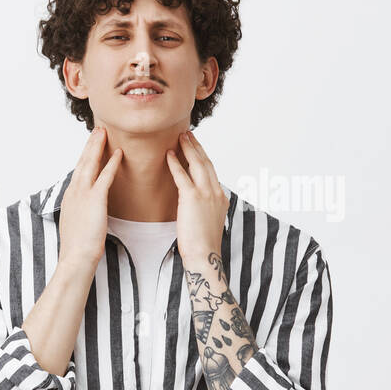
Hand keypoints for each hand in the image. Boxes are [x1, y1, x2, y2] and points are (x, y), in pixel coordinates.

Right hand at [59, 126, 121, 266]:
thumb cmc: (78, 248)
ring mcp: (82, 194)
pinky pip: (105, 177)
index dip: (84, 157)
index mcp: (69, 198)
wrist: (76, 258)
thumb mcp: (76, 225)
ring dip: (98, 147)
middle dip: (90, 145)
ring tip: (104, 132)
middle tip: (97, 129)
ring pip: (90, 164)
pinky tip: (118, 153)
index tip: (90, 145)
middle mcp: (73, 192)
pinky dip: (112, 163)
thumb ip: (82, 213)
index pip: (78, 172)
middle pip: (82, 162)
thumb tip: (87, 212)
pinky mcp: (95, 199)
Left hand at [166, 130, 228, 262]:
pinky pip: (182, 176)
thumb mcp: (207, 222)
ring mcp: (206, 194)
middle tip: (188, 134)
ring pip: (197, 164)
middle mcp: (216, 192)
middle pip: (206, 163)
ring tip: (180, 137)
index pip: (212, 172)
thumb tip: (195, 204)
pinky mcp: (192, 198)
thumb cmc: (202, 244)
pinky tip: (169, 154)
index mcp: (221, 197)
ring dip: (189, 148)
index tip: (196, 147)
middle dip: (197, 147)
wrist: (204, 255)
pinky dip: (176, 164)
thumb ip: (204, 208)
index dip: (203, 157)